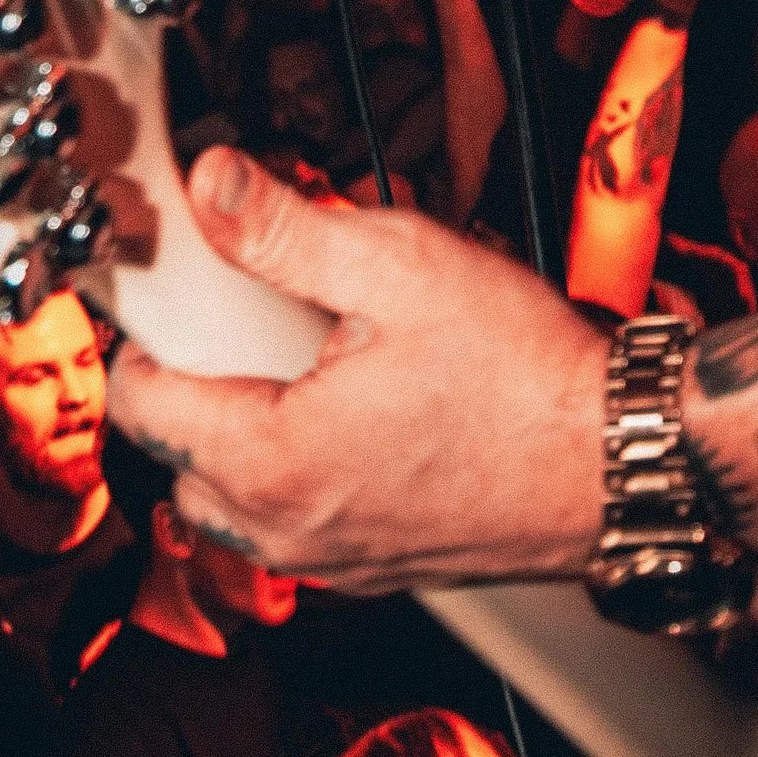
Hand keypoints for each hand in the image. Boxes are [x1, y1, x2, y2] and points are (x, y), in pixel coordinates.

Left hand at [108, 147, 601, 585]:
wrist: (613, 458)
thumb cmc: (523, 376)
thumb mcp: (398, 266)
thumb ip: (284, 228)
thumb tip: (211, 187)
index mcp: (273, 460)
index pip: (143, 406)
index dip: (152, 334)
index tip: (177, 293)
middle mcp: (287, 530)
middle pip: (180, 458)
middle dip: (200, 384)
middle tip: (253, 318)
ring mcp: (330, 561)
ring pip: (234, 500)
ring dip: (244, 434)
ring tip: (308, 363)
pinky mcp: (372, 569)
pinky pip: (294, 523)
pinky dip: (297, 472)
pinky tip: (356, 412)